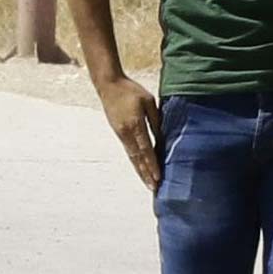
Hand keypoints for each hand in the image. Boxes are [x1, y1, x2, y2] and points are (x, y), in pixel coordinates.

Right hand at [99, 74, 162, 189]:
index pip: (146, 149)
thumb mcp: (148, 102)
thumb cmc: (131, 91)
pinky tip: (140, 168)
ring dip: (140, 170)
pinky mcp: (118, 132)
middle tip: (154, 188)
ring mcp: (120, 134)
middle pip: (137, 158)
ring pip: (132, 157)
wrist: (108, 85)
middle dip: (146, 174)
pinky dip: (135, 161)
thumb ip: (155, 120)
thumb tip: (164, 137)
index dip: (152, 164)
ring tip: (148, 183)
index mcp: (134, 125)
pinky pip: (128, 151)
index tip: (158, 176)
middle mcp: (126, 133)